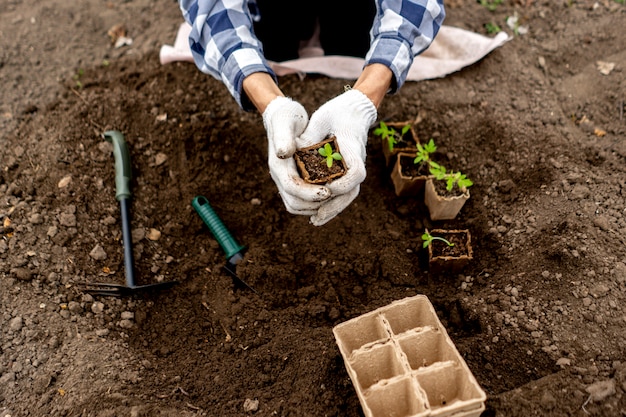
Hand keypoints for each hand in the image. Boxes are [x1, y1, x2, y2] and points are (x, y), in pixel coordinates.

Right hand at [262, 96, 331, 215]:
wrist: (282, 117)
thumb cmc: (286, 116)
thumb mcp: (285, 122)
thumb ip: (283, 137)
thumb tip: (284, 153)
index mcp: (278, 165)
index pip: (292, 188)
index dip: (310, 193)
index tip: (329, 191)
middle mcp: (280, 176)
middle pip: (294, 202)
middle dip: (314, 204)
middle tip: (335, 198)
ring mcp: (285, 180)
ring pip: (297, 205)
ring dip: (315, 207)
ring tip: (334, 199)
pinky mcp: (293, 181)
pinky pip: (301, 201)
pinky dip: (314, 203)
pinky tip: (330, 196)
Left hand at [299, 89, 376, 225]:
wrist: (355, 110)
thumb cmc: (337, 112)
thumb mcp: (321, 119)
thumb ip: (310, 136)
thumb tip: (295, 152)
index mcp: (352, 148)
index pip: (355, 173)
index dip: (343, 184)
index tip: (328, 190)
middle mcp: (357, 161)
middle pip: (352, 190)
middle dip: (334, 205)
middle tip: (317, 216)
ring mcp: (354, 168)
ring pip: (348, 194)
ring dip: (333, 209)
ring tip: (315, 220)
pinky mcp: (348, 172)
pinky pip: (343, 192)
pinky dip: (333, 204)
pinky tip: (318, 214)